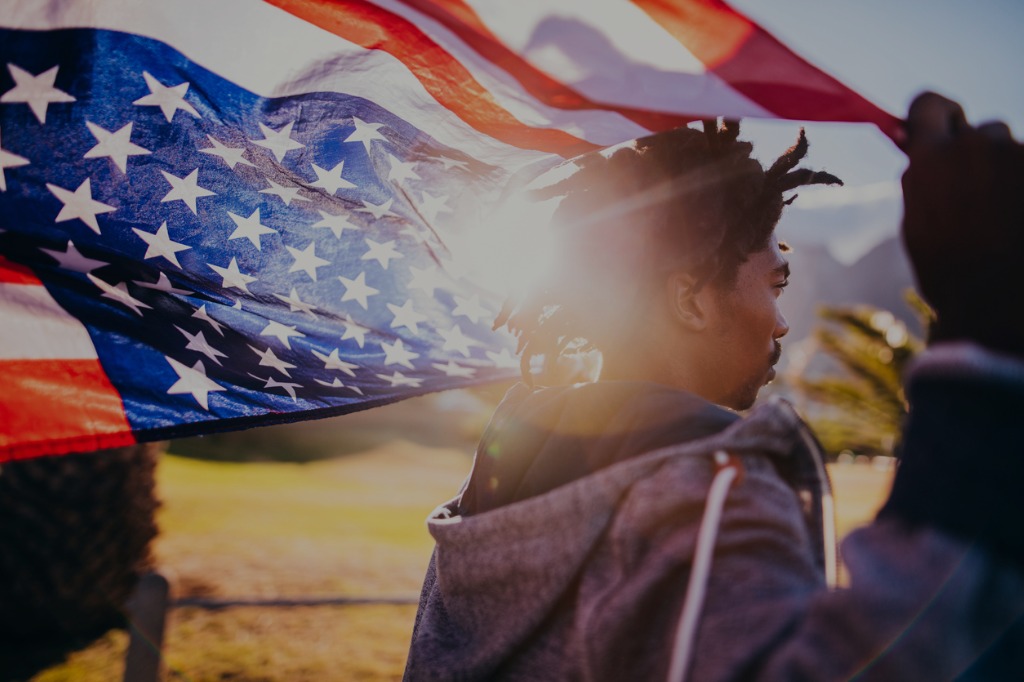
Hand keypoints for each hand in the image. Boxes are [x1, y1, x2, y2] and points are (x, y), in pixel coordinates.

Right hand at [901, 92, 1023, 356]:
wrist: (999, 302)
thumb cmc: (952, 274)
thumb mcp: (918, 225)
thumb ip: (921, 179)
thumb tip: (919, 152)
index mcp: (930, 158)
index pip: (928, 103)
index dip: (937, 115)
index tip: (944, 130)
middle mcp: (974, 145)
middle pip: (981, 130)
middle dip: (981, 155)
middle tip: (981, 198)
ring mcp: (1017, 155)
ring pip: (1014, 151)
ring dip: (1010, 174)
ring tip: (1007, 219)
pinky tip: (1019, 223)